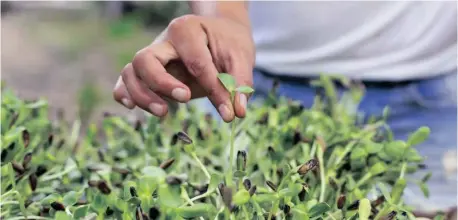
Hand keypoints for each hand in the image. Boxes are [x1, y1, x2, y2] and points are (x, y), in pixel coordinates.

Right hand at [112, 14, 254, 121]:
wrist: (219, 33)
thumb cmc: (228, 43)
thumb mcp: (241, 57)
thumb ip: (239, 82)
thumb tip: (236, 112)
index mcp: (187, 29)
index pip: (196, 62)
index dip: (213, 89)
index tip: (229, 112)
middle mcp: (163, 41)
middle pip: (145, 60)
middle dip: (161, 84)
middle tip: (185, 99)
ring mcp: (152, 56)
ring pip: (130, 72)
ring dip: (142, 95)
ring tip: (164, 112)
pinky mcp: (147, 71)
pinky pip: (124, 80)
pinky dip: (124, 93)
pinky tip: (133, 107)